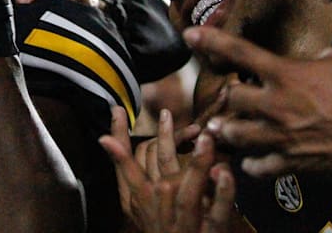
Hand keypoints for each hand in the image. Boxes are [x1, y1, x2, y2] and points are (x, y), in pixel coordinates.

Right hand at [100, 106, 233, 232]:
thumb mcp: (140, 202)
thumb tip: (107, 139)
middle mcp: (160, 205)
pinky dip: (223, 193)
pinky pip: (218, 209)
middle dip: (163, 139)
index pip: (128, 164)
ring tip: (205, 138)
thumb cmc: (162, 225)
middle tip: (166, 114)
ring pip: (188, 190)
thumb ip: (130, 171)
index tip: (117, 111)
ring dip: (198, 164)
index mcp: (140, 199)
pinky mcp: (210, 229)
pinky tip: (224, 173)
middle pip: (159, 169)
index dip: (120, 138)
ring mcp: (185, 218)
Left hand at [185, 25, 331, 176]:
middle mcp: (276, 105)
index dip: (211, 41)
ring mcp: (282, 137)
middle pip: (232, 98)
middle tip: (233, 96)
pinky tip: (252, 159)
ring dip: (230, 130)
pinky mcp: (293, 163)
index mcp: (286, 75)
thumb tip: (312, 60)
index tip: (190, 35)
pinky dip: (252, 163)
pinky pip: (259, 167)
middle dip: (230, 96)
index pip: (238, 52)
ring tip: (226, 128)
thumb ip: (318, 58)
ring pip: (236, 135)